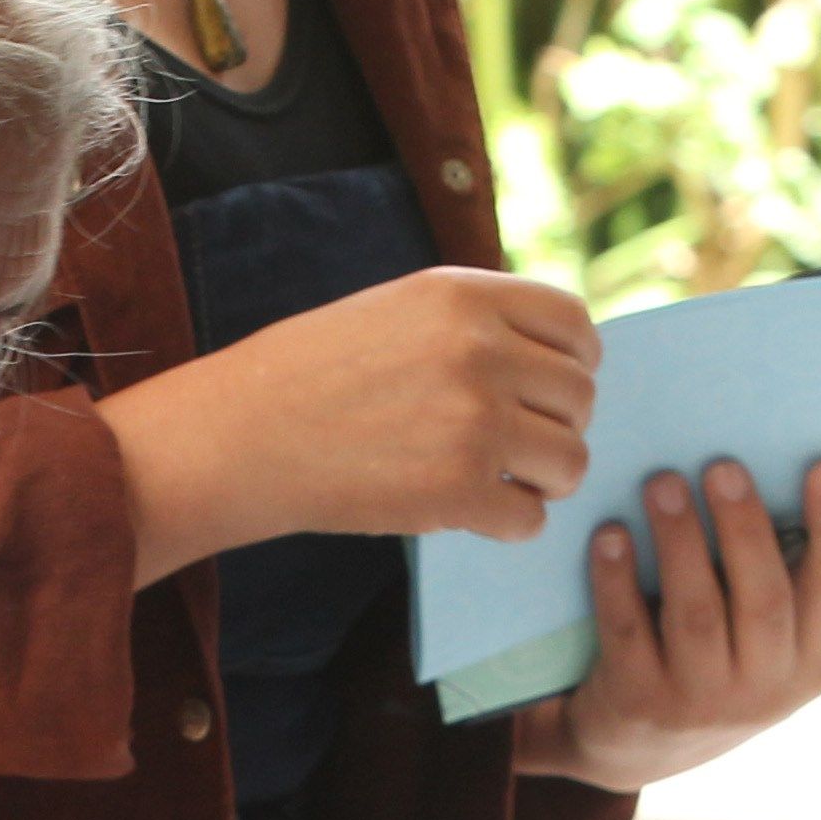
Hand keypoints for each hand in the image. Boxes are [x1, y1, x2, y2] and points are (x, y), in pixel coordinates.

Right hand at [102, 267, 598, 583]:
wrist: (240, 434)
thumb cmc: (312, 375)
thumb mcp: (398, 310)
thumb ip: (475, 323)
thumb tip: (555, 360)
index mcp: (465, 296)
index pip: (575, 324)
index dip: (575, 362)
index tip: (547, 388)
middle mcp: (480, 351)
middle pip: (580, 396)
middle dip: (556, 426)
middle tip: (512, 446)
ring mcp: (475, 421)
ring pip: (571, 460)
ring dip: (542, 479)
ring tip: (498, 481)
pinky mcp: (459, 490)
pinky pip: (532, 518)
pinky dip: (507, 524)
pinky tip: (468, 512)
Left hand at [512, 456, 820, 793]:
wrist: (635, 748)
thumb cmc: (711, 666)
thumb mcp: (761, 648)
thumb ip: (776, 585)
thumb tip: (770, 472)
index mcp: (809, 667)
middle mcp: (763, 692)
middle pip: (764, 600)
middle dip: (744, 527)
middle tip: (722, 466)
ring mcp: (700, 704)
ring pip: (696, 613)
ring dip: (680, 541)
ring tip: (663, 483)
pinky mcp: (639, 703)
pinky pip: (628, 631)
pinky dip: (617, 580)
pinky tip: (610, 535)